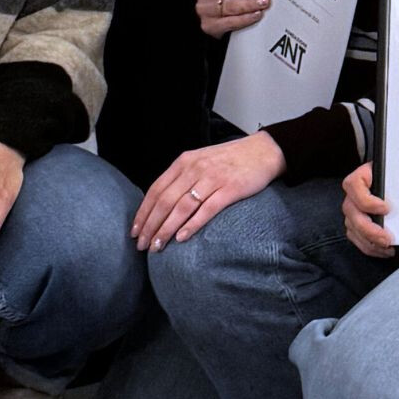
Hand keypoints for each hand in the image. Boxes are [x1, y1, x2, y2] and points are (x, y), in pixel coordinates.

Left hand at [132, 132, 285, 250]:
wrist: (263, 151)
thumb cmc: (230, 160)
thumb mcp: (200, 161)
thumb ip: (181, 178)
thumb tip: (160, 205)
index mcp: (184, 162)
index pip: (156, 190)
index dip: (143, 213)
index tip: (135, 232)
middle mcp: (195, 169)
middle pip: (165, 201)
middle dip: (151, 226)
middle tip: (143, 246)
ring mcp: (212, 178)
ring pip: (181, 208)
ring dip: (166, 230)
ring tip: (157, 247)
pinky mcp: (230, 189)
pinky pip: (206, 210)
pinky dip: (192, 225)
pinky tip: (181, 238)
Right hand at [341, 161, 394, 256]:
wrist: (397, 181)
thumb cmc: (398, 175)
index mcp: (363, 175)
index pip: (353, 185)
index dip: (367, 200)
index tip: (385, 208)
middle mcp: (354, 192)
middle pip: (351, 211)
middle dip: (369, 229)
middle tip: (386, 238)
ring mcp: (353, 209)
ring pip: (352, 227)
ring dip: (369, 241)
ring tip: (387, 246)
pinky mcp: (356, 223)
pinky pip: (357, 238)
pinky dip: (370, 246)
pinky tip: (384, 248)